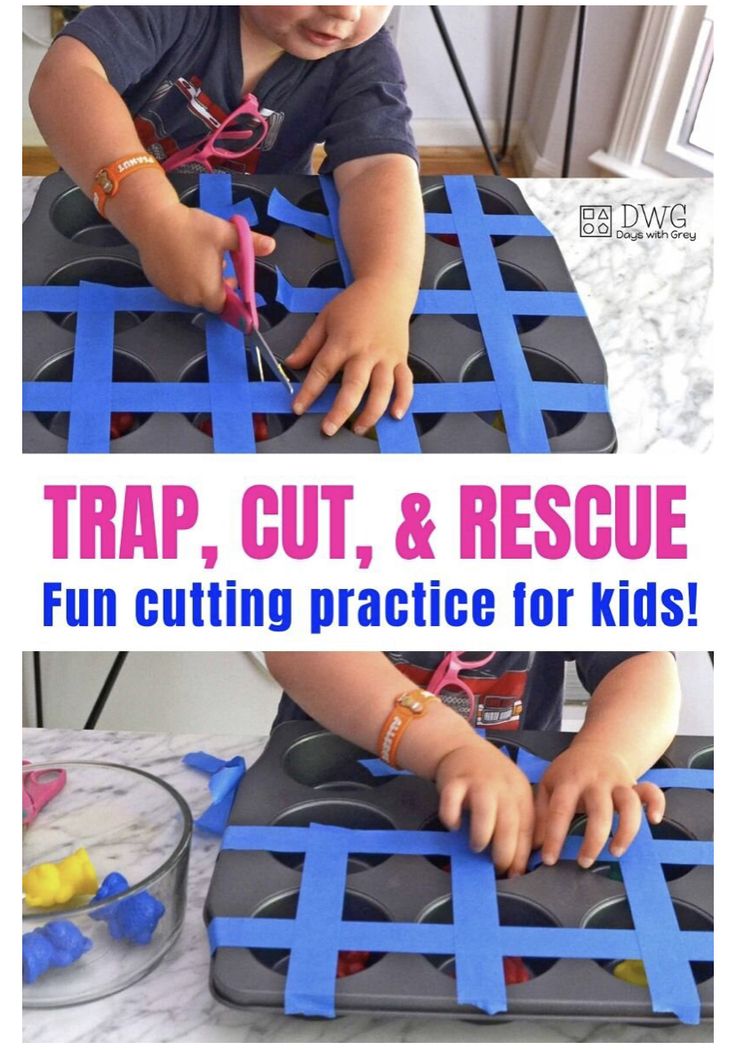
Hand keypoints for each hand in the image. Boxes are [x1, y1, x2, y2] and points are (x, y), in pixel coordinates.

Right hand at [135, 201, 274, 312]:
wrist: (152, 220)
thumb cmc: (191, 228)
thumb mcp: (225, 233)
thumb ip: (249, 243)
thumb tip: (271, 245)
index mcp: (208, 291)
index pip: (225, 306)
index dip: (231, 295)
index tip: (233, 281)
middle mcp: (188, 297)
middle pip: (208, 300)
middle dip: (216, 286)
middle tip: (220, 264)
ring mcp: (171, 292)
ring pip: (191, 293)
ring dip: (199, 282)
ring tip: (200, 258)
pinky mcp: (157, 284)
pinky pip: (175, 287)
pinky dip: (182, 278)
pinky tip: (183, 259)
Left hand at [284, 276, 414, 435]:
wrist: (387, 288)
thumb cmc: (355, 304)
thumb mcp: (325, 318)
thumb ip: (308, 344)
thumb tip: (291, 364)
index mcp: (343, 341)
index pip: (322, 371)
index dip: (308, 392)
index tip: (298, 408)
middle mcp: (366, 351)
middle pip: (353, 386)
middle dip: (340, 411)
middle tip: (328, 429)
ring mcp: (386, 357)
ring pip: (381, 390)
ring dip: (371, 413)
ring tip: (359, 429)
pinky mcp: (401, 359)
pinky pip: (405, 383)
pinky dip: (403, 400)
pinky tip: (395, 415)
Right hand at [435, 740, 534, 875]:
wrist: (463, 748)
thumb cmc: (490, 779)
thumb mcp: (512, 793)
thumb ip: (517, 820)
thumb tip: (519, 861)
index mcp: (519, 792)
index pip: (526, 827)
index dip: (521, 853)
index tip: (516, 872)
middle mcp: (501, 786)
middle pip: (509, 823)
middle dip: (504, 852)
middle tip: (497, 867)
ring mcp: (477, 782)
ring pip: (484, 812)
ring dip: (481, 836)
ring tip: (477, 846)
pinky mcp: (454, 780)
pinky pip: (451, 802)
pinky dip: (451, 817)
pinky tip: (454, 826)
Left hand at [533, 741, 665, 868]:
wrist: (598, 747)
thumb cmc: (569, 772)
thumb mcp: (547, 784)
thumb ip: (540, 813)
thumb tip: (533, 844)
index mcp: (569, 780)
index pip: (560, 810)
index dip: (554, 837)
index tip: (550, 860)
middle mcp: (595, 780)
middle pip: (599, 811)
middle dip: (593, 840)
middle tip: (584, 862)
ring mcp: (618, 782)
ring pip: (629, 805)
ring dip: (626, 830)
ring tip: (615, 851)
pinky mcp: (636, 784)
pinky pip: (652, 792)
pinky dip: (657, 805)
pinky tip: (654, 820)